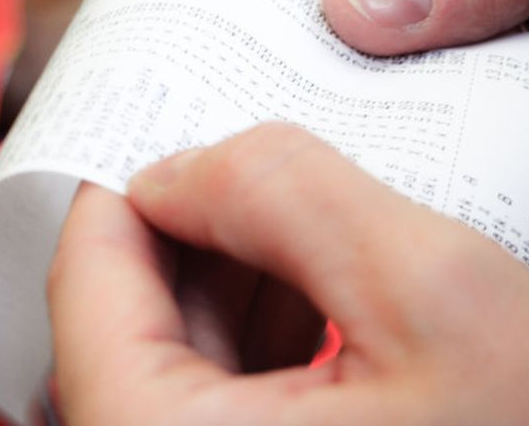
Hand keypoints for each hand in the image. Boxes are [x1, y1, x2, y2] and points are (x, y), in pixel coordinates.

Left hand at [49, 123, 528, 424]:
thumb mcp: (440, 294)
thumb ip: (289, 194)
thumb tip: (184, 165)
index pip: (88, 294)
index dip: (125, 190)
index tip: (169, 132)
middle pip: (133, 325)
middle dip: (195, 227)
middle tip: (251, 157)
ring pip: (186, 358)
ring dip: (238, 273)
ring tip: (301, 209)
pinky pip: (237, 396)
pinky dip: (271, 326)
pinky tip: (323, 278)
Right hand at [320, 0, 528, 156]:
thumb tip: (368, 4)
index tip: (331, 37)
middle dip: (369, 44)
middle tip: (342, 108)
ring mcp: (515, 8)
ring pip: (428, 52)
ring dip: (412, 96)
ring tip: (389, 146)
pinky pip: (480, 102)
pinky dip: (465, 130)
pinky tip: (454, 158)